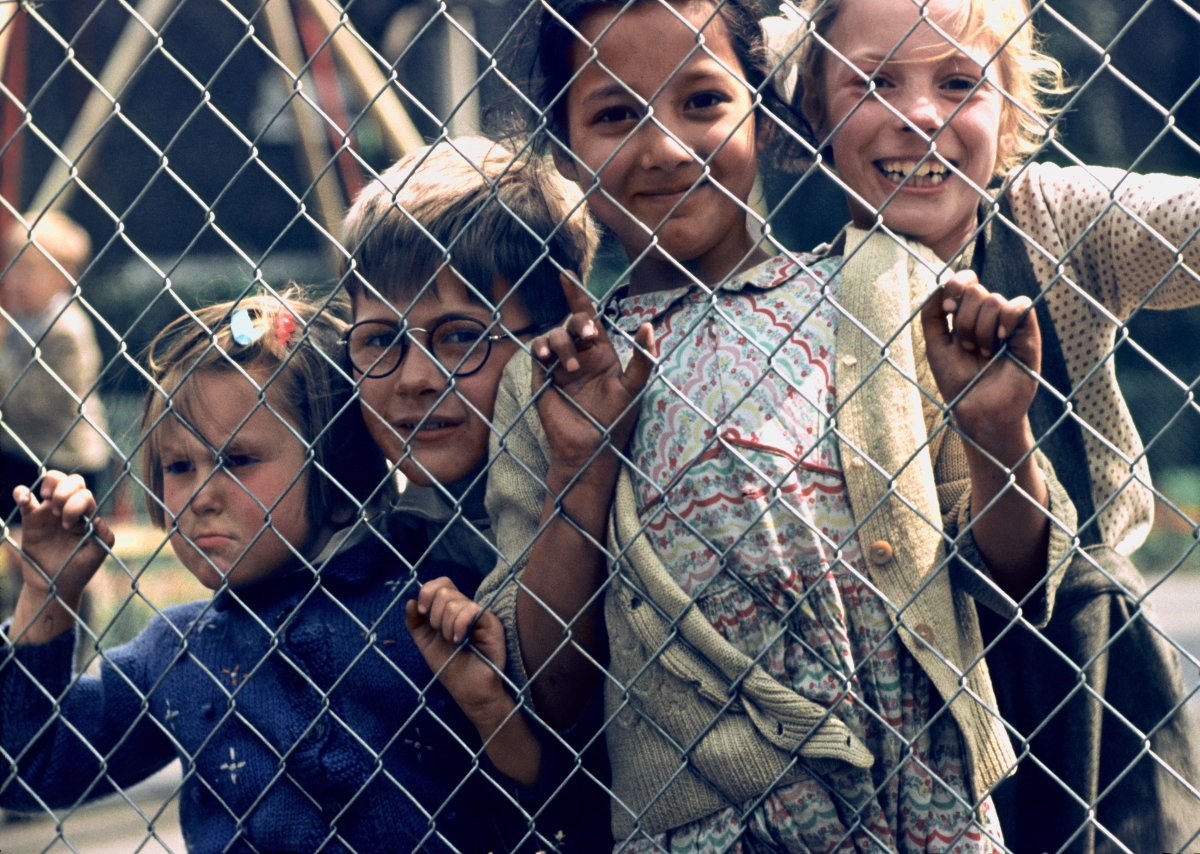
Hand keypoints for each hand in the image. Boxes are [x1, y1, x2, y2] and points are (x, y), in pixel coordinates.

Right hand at [13, 471, 112, 601]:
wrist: (54, 585)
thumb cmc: (79, 569)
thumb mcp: (96, 555)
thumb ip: (103, 536)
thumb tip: (97, 519)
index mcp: (87, 515)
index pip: (85, 494)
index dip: (76, 504)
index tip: (69, 525)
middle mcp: (71, 509)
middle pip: (72, 481)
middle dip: (65, 492)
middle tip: (59, 514)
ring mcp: (50, 512)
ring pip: (52, 481)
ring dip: (51, 484)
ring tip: (48, 501)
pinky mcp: (31, 519)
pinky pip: (25, 498)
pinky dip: (22, 492)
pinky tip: (24, 499)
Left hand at [405, 577, 507, 713]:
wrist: (468, 691)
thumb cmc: (450, 668)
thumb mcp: (425, 643)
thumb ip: (415, 623)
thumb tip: (410, 601)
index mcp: (451, 609)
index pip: (441, 583)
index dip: (427, 591)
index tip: (422, 612)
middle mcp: (466, 608)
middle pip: (445, 590)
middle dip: (434, 614)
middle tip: (440, 634)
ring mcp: (479, 613)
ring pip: (455, 601)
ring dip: (446, 625)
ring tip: (452, 641)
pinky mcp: (491, 622)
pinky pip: (471, 610)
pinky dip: (458, 625)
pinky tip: (459, 640)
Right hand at [531, 273, 656, 470]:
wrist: (588, 448)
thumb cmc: (614, 419)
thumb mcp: (634, 388)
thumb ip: (643, 358)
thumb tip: (647, 326)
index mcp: (600, 353)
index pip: (588, 318)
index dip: (576, 295)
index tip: (566, 274)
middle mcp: (579, 355)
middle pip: (571, 322)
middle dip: (577, 321)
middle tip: (587, 336)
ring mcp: (559, 365)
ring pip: (554, 335)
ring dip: (562, 345)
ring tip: (572, 370)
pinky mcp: (543, 377)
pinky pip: (537, 352)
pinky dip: (542, 349)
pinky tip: (548, 358)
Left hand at [921, 270, 1040, 444]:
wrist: (978, 410)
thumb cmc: (957, 381)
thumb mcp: (935, 345)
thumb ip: (932, 314)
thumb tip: (940, 285)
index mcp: (968, 314)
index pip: (965, 280)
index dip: (955, 285)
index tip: (948, 308)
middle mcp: (989, 316)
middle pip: (977, 290)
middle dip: (965, 321)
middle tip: (968, 347)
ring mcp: (1009, 324)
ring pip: (995, 300)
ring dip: (982, 330)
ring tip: (984, 353)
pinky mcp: (1028, 335)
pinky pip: (1022, 306)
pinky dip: (1008, 318)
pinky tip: (1001, 340)